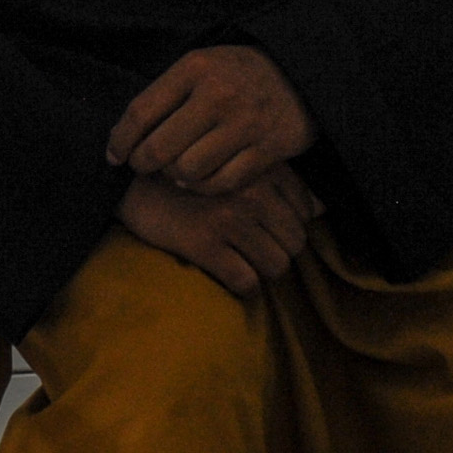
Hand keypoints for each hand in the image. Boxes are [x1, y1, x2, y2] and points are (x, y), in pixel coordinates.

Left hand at [107, 44, 315, 193]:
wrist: (301, 73)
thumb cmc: (237, 74)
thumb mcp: (201, 67)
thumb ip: (166, 95)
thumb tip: (125, 139)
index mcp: (195, 68)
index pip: (141, 111)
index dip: (120, 140)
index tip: (113, 156)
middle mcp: (219, 94)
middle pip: (160, 148)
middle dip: (143, 164)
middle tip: (143, 167)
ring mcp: (245, 123)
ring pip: (188, 171)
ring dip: (176, 177)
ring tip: (176, 171)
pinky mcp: (268, 149)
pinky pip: (222, 183)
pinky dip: (205, 187)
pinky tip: (201, 179)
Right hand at [117, 168, 318, 297]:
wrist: (130, 181)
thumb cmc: (188, 176)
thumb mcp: (234, 166)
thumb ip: (278, 182)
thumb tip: (321, 209)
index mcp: (262, 169)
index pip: (306, 212)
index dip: (288, 226)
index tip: (266, 228)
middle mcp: (251, 191)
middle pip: (295, 243)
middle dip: (277, 251)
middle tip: (252, 249)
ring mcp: (229, 218)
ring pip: (276, 266)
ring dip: (262, 271)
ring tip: (241, 261)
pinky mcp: (205, 243)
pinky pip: (245, 282)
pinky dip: (242, 287)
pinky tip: (227, 274)